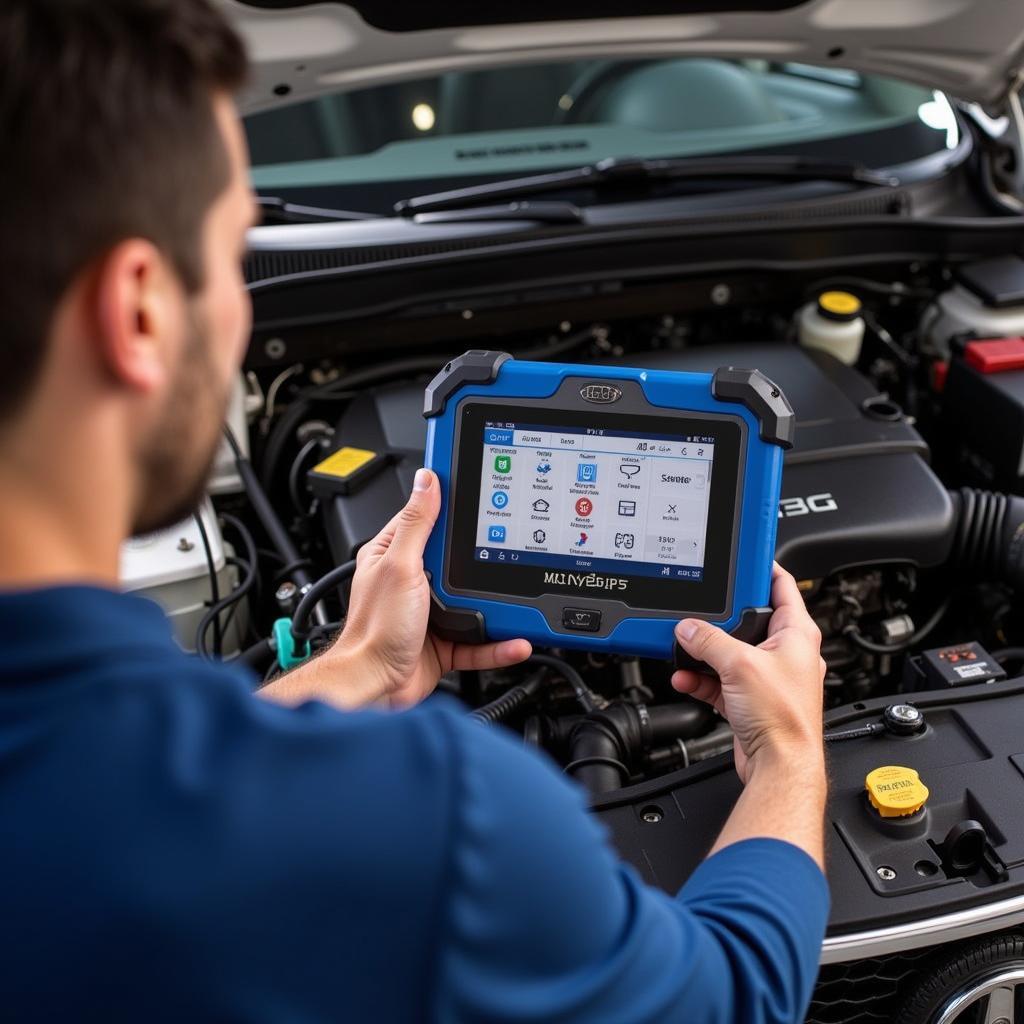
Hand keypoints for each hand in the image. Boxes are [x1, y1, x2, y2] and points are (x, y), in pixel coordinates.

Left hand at [336, 468, 531, 707]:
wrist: (374, 686)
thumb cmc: (374, 629)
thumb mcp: (400, 566)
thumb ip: (416, 525)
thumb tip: (427, 481)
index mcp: (394, 554)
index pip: (426, 518)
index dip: (450, 504)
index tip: (476, 490)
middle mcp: (412, 581)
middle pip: (458, 560)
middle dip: (482, 559)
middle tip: (509, 550)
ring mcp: (430, 613)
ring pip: (474, 602)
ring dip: (498, 607)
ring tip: (521, 602)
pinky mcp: (444, 643)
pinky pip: (479, 641)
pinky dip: (498, 643)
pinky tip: (515, 641)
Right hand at [671, 563, 824, 783]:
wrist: (779, 765)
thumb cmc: (783, 718)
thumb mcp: (739, 664)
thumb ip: (708, 640)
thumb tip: (688, 627)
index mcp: (796, 633)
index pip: (782, 585)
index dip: (762, 567)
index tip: (742, 556)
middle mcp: (785, 652)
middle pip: (748, 619)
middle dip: (718, 618)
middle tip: (700, 611)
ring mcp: (767, 676)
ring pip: (729, 652)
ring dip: (704, 653)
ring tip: (685, 651)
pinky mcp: (750, 698)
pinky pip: (720, 679)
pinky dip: (701, 678)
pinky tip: (685, 678)